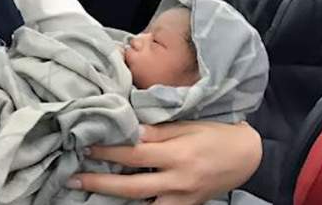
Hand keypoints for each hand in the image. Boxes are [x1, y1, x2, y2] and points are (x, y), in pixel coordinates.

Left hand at [68, 121, 261, 204]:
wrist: (248, 156)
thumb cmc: (215, 133)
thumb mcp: (188, 125)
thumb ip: (158, 131)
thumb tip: (129, 129)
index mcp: (178, 155)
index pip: (134, 155)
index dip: (107, 153)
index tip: (85, 148)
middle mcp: (179, 181)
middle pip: (132, 187)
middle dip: (99, 184)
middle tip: (72, 179)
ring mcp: (183, 198)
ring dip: (115, 200)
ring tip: (89, 194)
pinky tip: (118, 202)